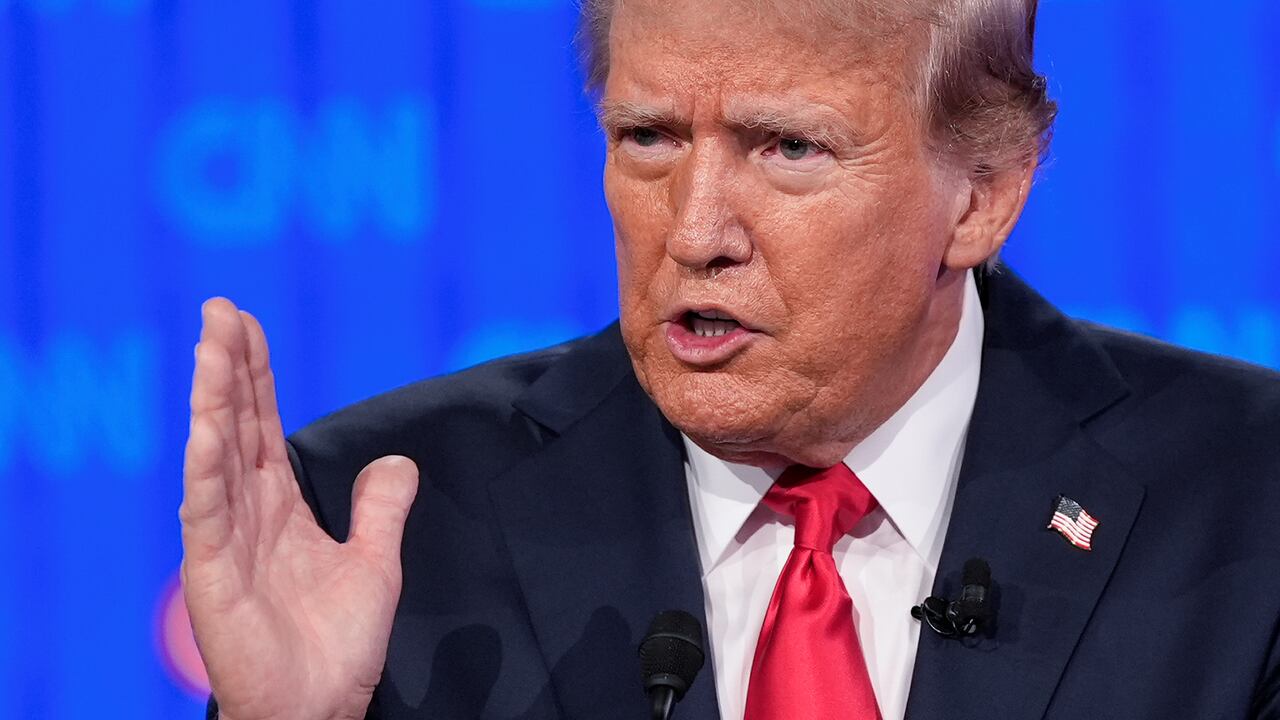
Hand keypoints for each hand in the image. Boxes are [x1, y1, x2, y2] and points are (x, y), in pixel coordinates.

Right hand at [179, 298, 417, 719]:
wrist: (319, 709)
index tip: (245, 324)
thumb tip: (395, 459)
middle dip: (228, 367)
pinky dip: (206, 471)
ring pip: (215, 457)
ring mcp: (225, 542)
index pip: (262, 424)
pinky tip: (206, 430)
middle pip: (234, 425)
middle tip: (219, 310)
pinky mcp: (213, 576)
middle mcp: (246, 513)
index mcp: (278, 506)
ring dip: (212, 401)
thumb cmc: (334, 647)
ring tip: (211, 347)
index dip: (255, 375)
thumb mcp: (375, 563)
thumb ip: (381, 508)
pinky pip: (207, 515)